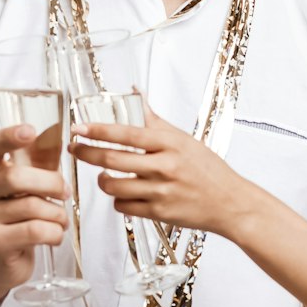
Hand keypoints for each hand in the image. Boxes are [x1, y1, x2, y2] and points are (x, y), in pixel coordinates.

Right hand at [0, 124, 69, 306]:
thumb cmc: (11, 220)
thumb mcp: (16, 191)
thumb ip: (31, 167)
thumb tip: (56, 142)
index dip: (9, 136)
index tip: (30, 131)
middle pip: (16, 177)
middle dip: (51, 183)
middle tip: (64, 192)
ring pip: (32, 206)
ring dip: (57, 214)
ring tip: (60, 220)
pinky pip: (36, 230)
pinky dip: (55, 232)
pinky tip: (54, 235)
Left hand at [69, 103, 254, 236]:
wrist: (230, 203)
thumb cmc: (208, 169)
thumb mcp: (184, 140)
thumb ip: (155, 120)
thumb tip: (136, 93)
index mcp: (169, 144)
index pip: (125, 134)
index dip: (97, 131)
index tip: (78, 129)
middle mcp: (164, 166)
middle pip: (112, 160)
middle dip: (87, 154)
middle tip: (76, 150)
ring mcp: (161, 191)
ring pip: (114, 186)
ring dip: (102, 181)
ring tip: (103, 176)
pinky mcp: (159, 212)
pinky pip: (124, 206)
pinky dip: (118, 200)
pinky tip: (123, 194)